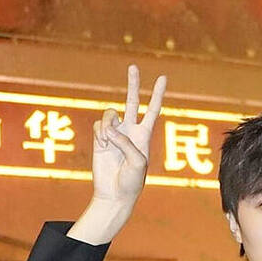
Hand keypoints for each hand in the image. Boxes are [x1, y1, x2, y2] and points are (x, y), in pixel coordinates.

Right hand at [91, 64, 166, 206]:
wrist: (114, 194)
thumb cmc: (132, 181)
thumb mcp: (137, 163)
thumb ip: (126, 143)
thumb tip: (110, 130)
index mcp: (145, 135)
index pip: (153, 109)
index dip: (157, 94)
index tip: (162, 77)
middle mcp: (130, 131)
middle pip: (132, 101)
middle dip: (133, 84)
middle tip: (133, 66)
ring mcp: (114, 134)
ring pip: (110, 114)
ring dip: (109, 125)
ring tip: (109, 140)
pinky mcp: (100, 139)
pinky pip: (99, 125)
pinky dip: (100, 133)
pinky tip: (103, 144)